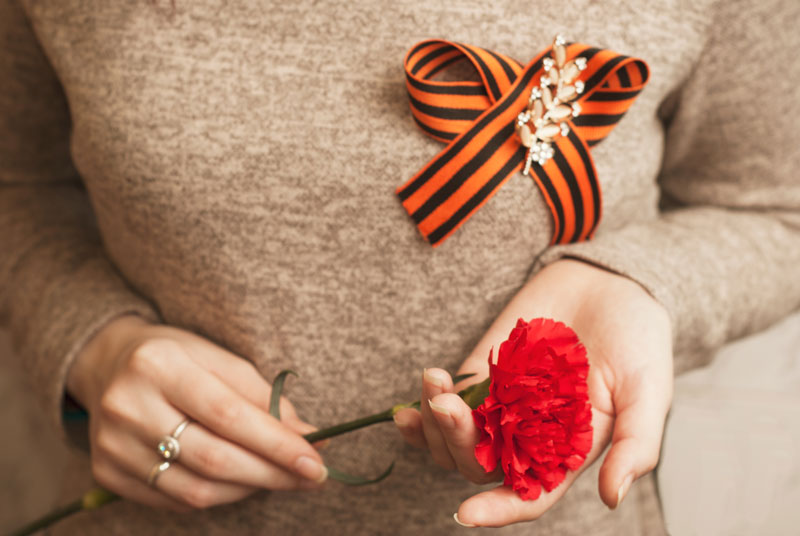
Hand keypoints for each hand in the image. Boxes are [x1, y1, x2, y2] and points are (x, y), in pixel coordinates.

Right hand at [66, 315, 327, 511]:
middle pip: (213, 458)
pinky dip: (218, 495)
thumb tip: (310, 438)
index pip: (228, 414)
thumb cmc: (177, 357)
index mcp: (158, 364)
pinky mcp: (107, 473)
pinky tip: (241, 481)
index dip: (276, 443)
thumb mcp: (219, 359)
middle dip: (272, 473)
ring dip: (249, 488)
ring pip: (196, 490)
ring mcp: (112, 444)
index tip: (315, 460)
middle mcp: (128, 405)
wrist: (107, 365)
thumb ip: (264, 398)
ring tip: (279, 477)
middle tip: (310, 477)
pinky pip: (176, 500)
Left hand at [394, 259, 672, 526]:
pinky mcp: (483, 373)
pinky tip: (420, 388)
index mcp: (567, 452)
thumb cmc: (639, 340)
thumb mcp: (648, 392)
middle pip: (478, 464)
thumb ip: (635, 445)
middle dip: (456, 442)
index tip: (466, 513)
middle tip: (446, 406)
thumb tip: (613, 497)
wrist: (611, 285)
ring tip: (434, 380)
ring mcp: (501, 404)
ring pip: (454, 437)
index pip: (528, 495)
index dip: (498, 509)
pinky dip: (424, 402)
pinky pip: (446, 401)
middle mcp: (528, 436)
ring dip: (433, 421)